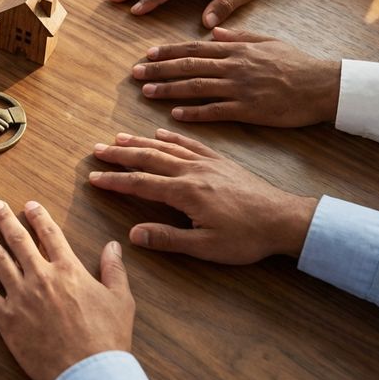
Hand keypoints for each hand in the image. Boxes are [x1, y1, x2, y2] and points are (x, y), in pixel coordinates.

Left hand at [0, 199, 133, 379]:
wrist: (89, 373)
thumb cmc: (108, 337)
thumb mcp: (120, 299)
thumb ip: (114, 269)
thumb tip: (113, 245)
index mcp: (68, 269)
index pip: (50, 234)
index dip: (38, 217)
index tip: (29, 205)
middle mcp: (41, 277)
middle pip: (18, 240)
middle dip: (5, 220)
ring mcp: (21, 297)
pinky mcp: (7, 320)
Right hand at [91, 130, 317, 263]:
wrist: (285, 219)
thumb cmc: (247, 237)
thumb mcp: (206, 247)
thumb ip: (168, 238)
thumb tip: (133, 234)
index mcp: (185, 192)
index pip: (140, 184)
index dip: (114, 181)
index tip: (93, 177)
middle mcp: (192, 171)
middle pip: (148, 158)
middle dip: (120, 154)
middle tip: (97, 149)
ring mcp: (207, 163)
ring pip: (165, 147)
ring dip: (139, 141)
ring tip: (118, 137)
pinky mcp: (220, 161)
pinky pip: (190, 143)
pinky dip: (171, 137)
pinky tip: (160, 133)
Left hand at [132, 27, 340, 125]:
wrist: (323, 84)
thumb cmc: (297, 63)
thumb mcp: (267, 41)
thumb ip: (238, 36)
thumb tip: (212, 29)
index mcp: (237, 49)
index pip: (195, 48)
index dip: (168, 51)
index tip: (147, 54)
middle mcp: (234, 66)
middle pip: (188, 66)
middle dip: (158, 69)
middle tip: (135, 73)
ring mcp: (240, 88)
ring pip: (196, 87)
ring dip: (168, 89)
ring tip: (146, 92)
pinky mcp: (248, 109)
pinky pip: (215, 111)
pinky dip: (194, 112)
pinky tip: (175, 115)